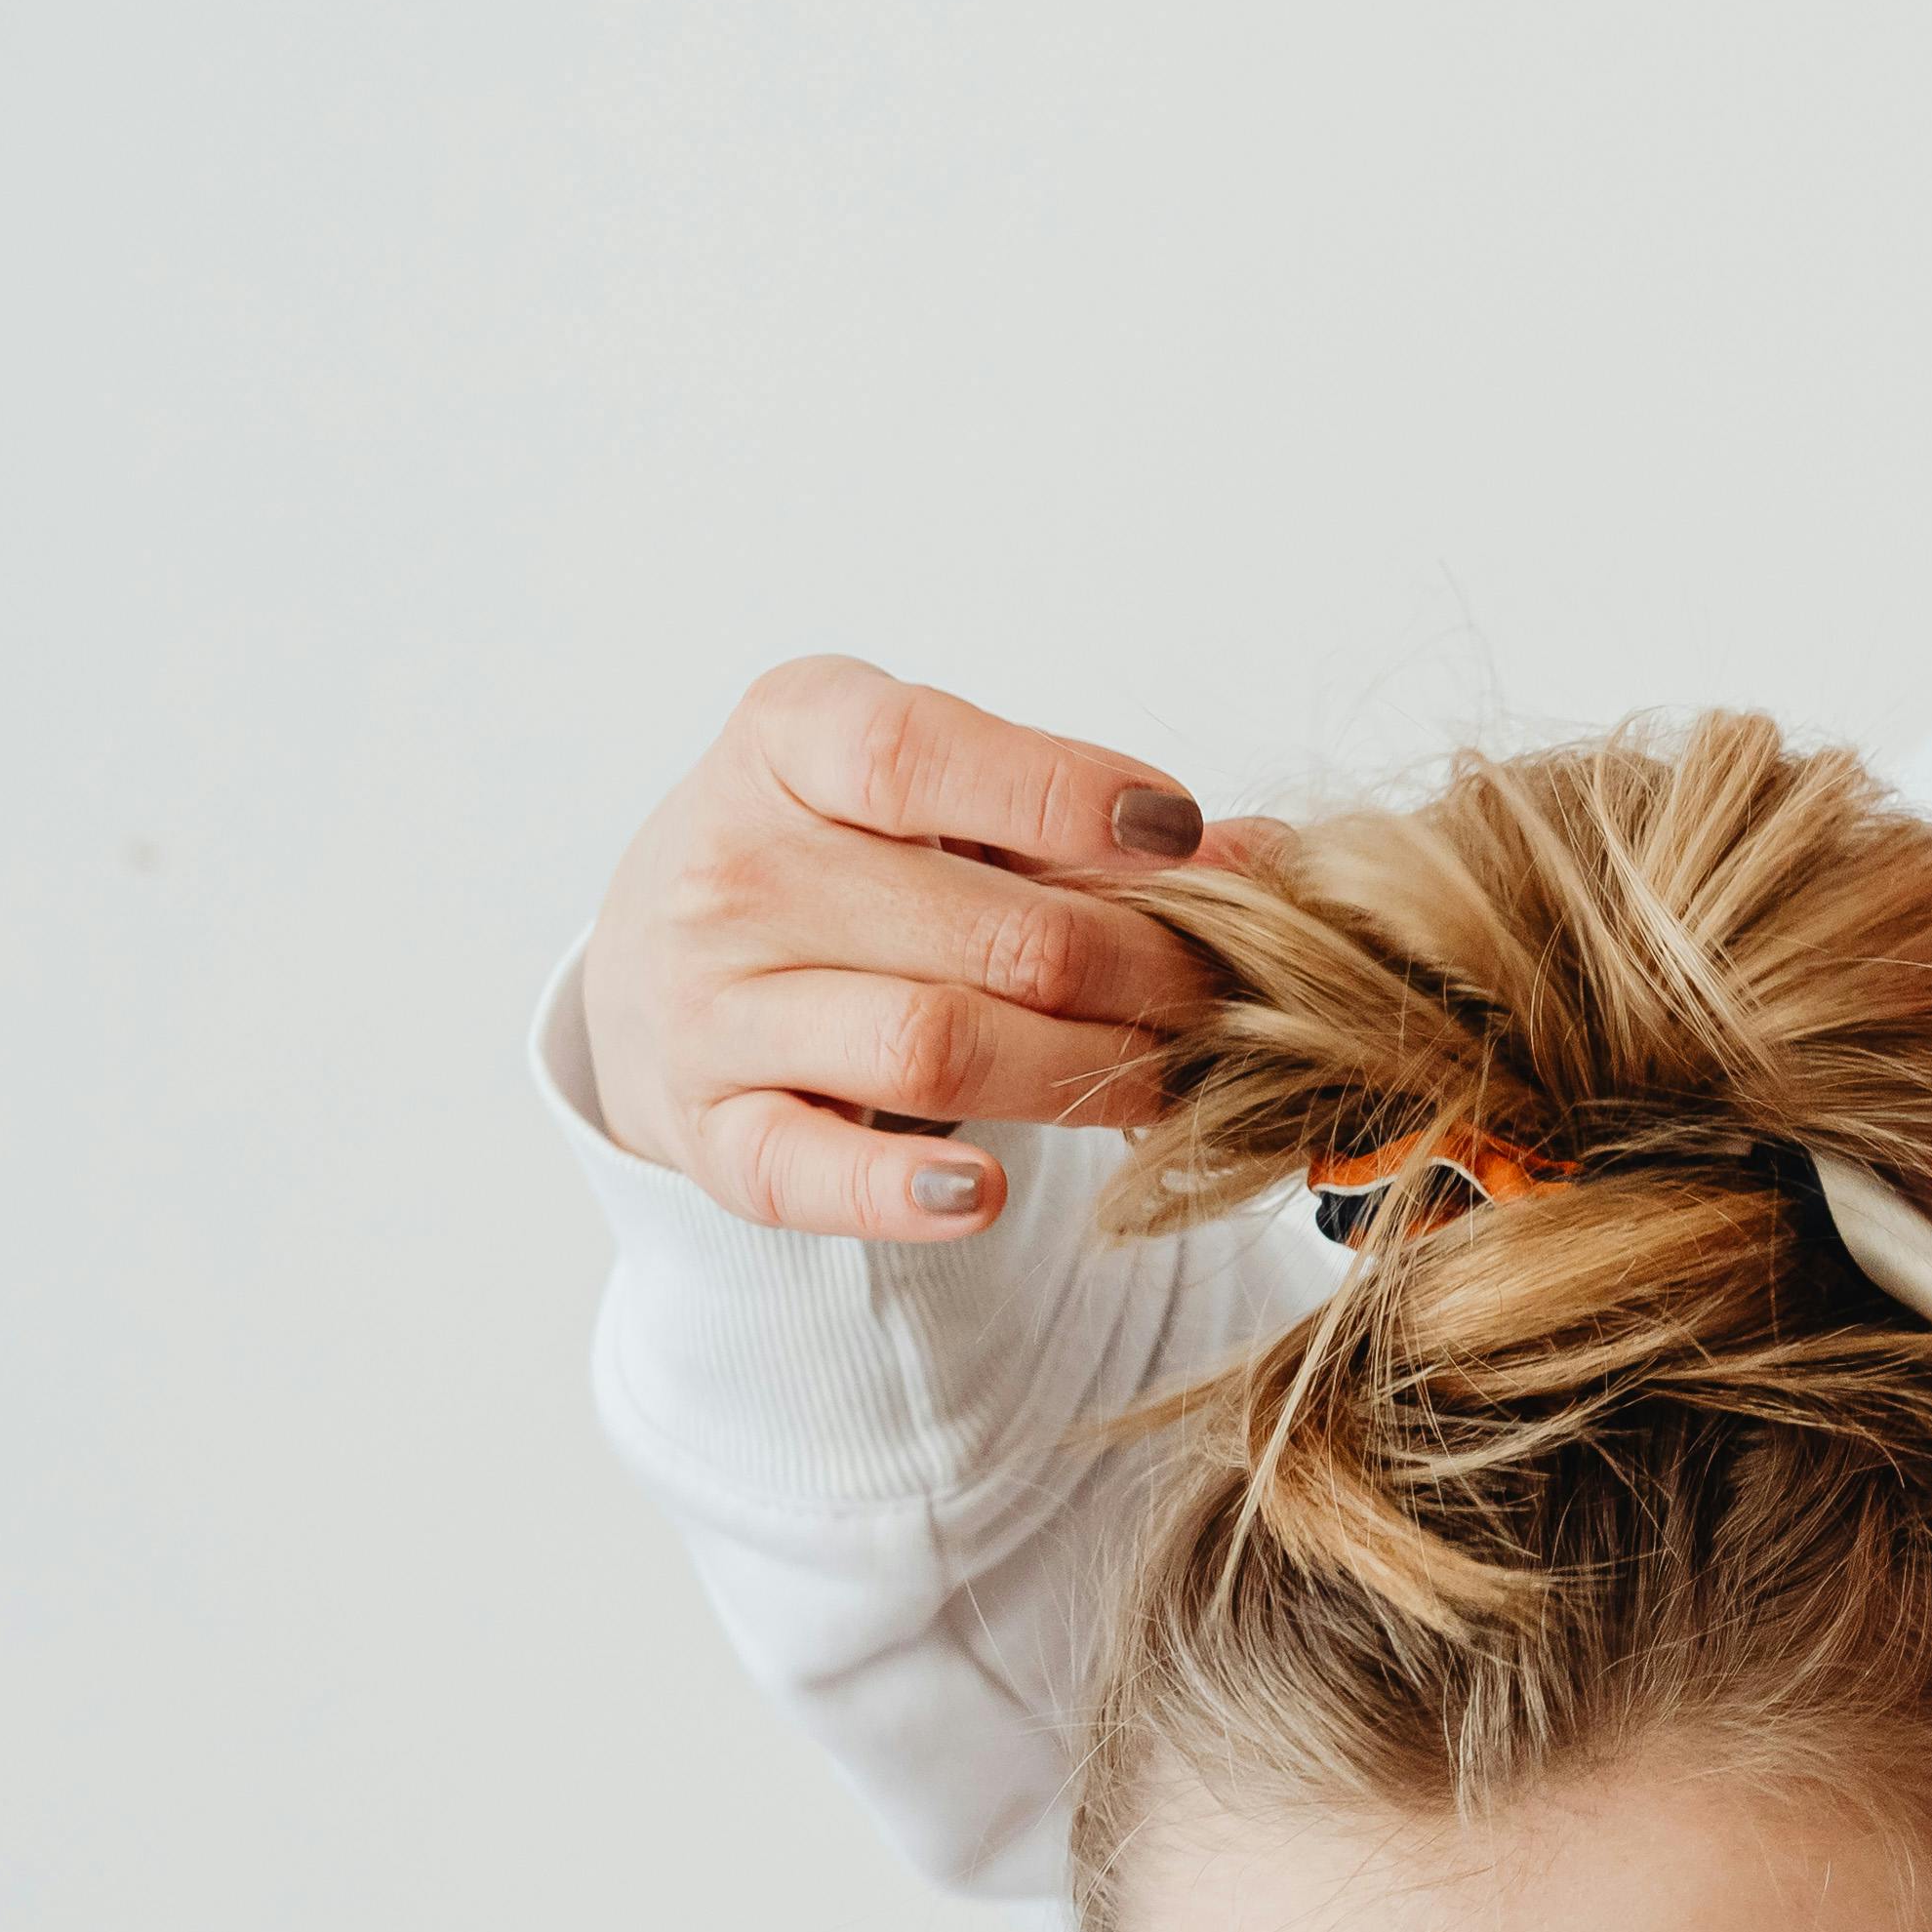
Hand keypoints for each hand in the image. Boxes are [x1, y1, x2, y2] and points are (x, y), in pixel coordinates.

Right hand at [576, 657, 1237, 1239]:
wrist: (658, 962)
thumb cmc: (844, 859)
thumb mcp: (940, 797)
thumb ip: (1083, 820)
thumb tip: (1272, 859)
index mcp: (790, 739)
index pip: (921, 757)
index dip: (1063, 797)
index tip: (1180, 836)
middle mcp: (728, 865)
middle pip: (980, 929)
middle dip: (1135, 968)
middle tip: (1215, 994)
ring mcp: (706, 1004)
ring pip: (929, 1046)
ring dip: (1079, 1071)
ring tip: (1165, 1078)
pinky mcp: (707, 1130)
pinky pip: (811, 1171)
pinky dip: (904, 1191)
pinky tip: (988, 1192)